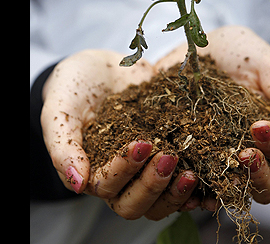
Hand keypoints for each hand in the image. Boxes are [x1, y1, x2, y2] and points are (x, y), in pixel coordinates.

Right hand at [40, 50, 199, 219]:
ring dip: (176, 191)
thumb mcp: (60, 111)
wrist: (101, 66)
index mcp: (92, 172)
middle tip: (168, 156)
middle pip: (136, 203)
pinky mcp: (170, 151)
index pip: (108, 187)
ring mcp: (147, 168)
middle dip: (153, 185)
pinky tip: (210, 170)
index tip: (140, 144)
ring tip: (192, 171)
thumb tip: (77, 184)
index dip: (124, 171)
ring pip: (161, 199)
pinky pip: (183, 177)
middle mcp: (121, 178)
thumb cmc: (73, 88)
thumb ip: (63, 146)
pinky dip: (197, 182)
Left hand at [155, 25, 269, 203]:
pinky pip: (191, 183)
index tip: (259, 126)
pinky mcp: (187, 156)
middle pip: (263, 185)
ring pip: (229, 190)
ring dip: (225, 186)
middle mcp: (248, 151)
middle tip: (244, 153)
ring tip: (214, 169)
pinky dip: (190, 188)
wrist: (195, 43)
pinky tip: (185, 177)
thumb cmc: (238, 53)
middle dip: (257, 173)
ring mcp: (217, 157)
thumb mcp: (265, 64)